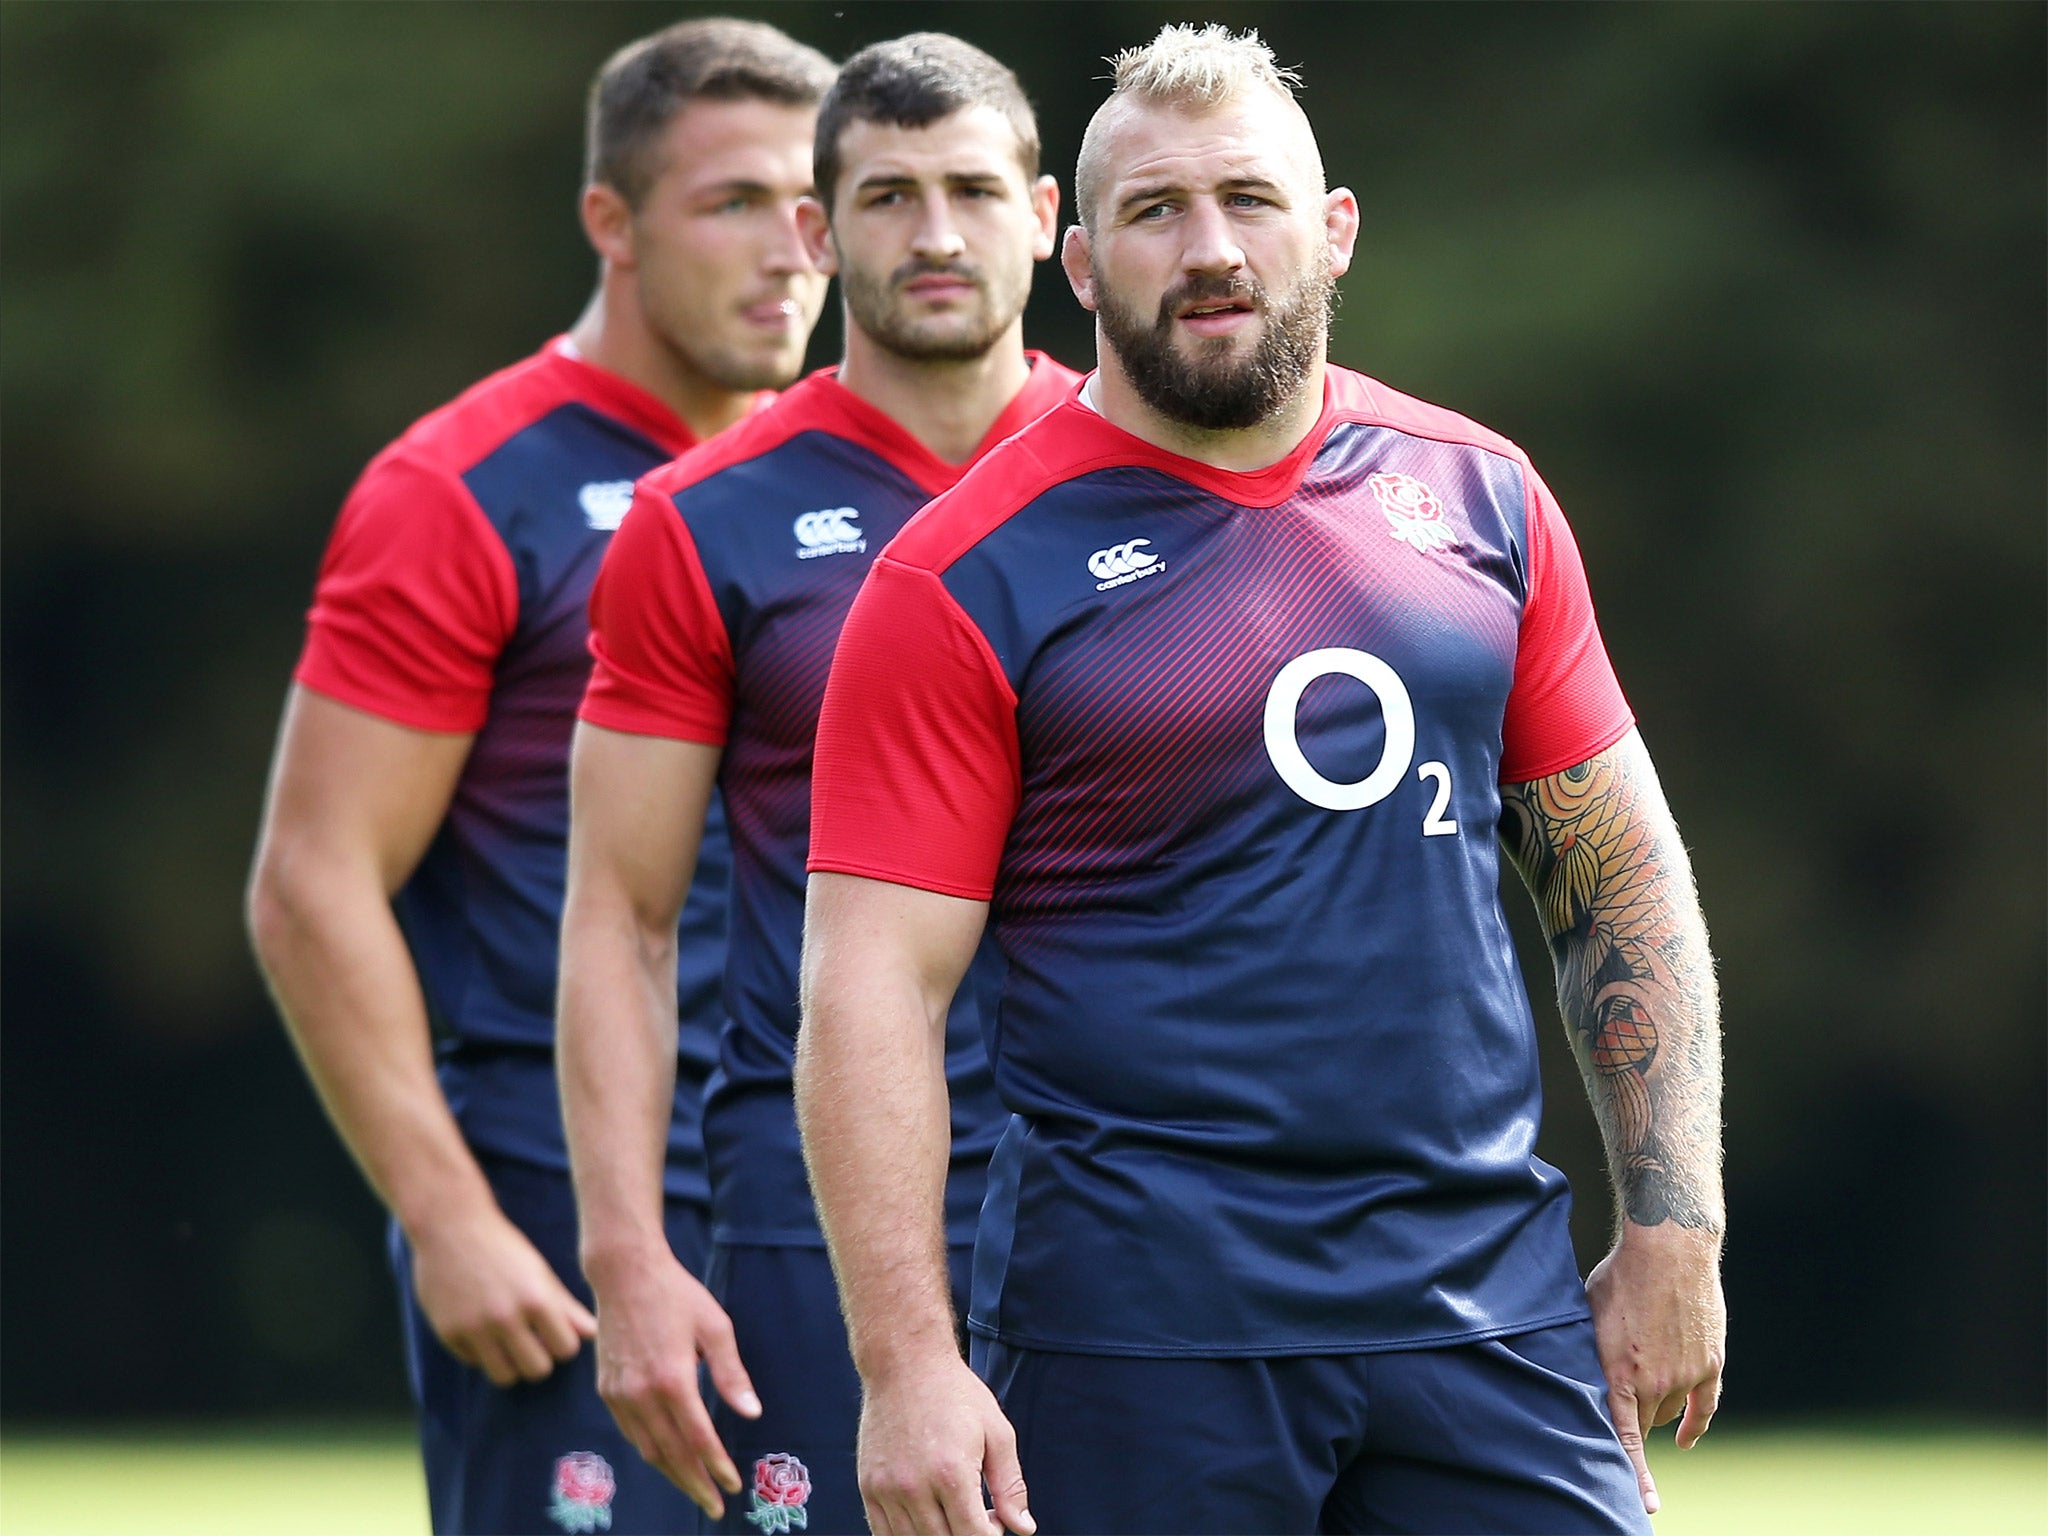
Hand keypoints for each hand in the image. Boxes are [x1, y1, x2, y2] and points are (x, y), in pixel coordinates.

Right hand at [409, 1203, 595, 1387]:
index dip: (563, 1343)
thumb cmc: (503, 1247)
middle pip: (537, 1370)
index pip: (565, 1349)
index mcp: (536, 1299)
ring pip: (505, 1377)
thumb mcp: (539, 1272)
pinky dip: (483, 1352)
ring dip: (511, 1363)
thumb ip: (566, 1307)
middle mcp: (505, 1317)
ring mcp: (474, 1328)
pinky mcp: (448, 1334)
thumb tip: (592, 1335)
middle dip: (540, 1358)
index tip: (555, 1333)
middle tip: (533, 1342)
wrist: (451, 1226)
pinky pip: (475, 1363)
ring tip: (510, 1342)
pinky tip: (482, 1328)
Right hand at [587, 1247, 758, 1517]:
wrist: (624, 1272)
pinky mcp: (607, 1389)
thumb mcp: (715, 1327)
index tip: (733, 1484)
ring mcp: (620, 1393)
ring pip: (647, 1449)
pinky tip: (667, 1457)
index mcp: (673, 1378)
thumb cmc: (677, 1294)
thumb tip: (751, 1413)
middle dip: (695, 1484)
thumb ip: (731, 1374)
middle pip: (671, 1454)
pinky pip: (631, 1432)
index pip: (698, 1438)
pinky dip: (651, 1451)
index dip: (716, 1466)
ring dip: (672, 1474)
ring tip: (695, 1488)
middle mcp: (642, 1393)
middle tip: (715, 1505)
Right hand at [858, 1352, 1032, 1535]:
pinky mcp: (868, 1487)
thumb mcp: (997, 1432)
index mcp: (952, 1474)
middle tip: (977, 1514)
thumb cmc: (956, 1394)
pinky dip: (908, 1535)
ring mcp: (887, 1489)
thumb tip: (1023, 1528)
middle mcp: (915, 1487)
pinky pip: (885, 1535)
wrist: (905, 1363)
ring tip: (953, 1512)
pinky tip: (927, 1516)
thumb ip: (1011, 1486)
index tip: (994, 1520)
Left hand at [1585, 1221, 1726, 1514]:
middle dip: (1633, 1415)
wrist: (1669, 1249)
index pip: (1624, 1436)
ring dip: (1658, 1406)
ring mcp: (1686, 1375)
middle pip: (1644, 1421)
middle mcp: (1654, 1381)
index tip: (1644, 1504)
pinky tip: (1685, 1439)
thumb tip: (1580, 1374)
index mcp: (1618, 1371)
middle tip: (1625, 1394)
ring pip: (1670, 1412)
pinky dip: (1695, 1425)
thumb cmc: (1620, 1276)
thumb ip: (1591, 1352)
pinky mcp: (1710, 1364)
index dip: (1633, 1473)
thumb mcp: (1590, 1314)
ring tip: (1645, 1375)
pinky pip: (1705, 1407)